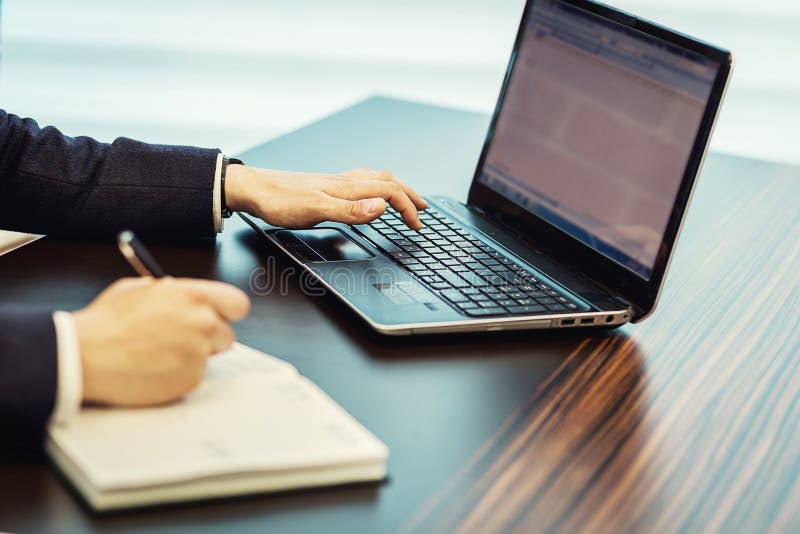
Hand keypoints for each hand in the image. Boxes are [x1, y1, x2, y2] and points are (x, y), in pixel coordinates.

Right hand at [72, 277, 249, 406]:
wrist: (85, 355)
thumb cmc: (106, 323)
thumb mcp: (139, 289)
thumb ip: (172, 292)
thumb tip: (182, 294)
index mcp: (193, 296)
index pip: (237, 303)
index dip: (228, 312)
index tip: (219, 317)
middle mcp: (202, 322)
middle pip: (227, 334)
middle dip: (209, 338)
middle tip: (183, 340)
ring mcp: (198, 352)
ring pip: (210, 357)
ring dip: (193, 357)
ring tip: (160, 355)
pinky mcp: (190, 379)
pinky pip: (194, 376)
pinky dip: (179, 375)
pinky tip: (154, 369)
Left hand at [224, 166, 427, 229]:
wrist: (252, 189)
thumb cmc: (280, 202)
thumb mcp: (317, 211)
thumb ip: (351, 211)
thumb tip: (382, 207)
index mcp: (346, 188)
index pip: (389, 193)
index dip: (407, 209)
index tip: (417, 224)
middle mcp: (344, 181)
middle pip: (387, 181)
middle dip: (409, 194)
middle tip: (423, 208)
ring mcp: (335, 182)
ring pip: (375, 179)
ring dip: (395, 188)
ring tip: (406, 197)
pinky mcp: (326, 185)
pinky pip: (361, 181)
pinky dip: (377, 186)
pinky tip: (370, 193)